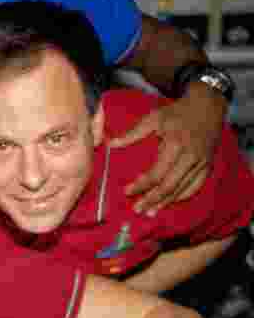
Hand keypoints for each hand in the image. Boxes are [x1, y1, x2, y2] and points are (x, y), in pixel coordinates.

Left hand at [114, 87, 224, 213]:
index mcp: (175, 145)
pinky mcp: (208, 165)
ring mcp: (201, 162)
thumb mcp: (154, 118)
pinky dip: (183, 196)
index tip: (126, 191)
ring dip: (166, 202)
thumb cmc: (177, 112)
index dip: (141, 185)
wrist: (207, 105)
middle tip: (137, 209)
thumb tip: (109, 143)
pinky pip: (196, 186)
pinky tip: (171, 202)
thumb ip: (132, 133)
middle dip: (152, 199)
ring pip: (182, 189)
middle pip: (169, 186)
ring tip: (151, 212)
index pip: (156, 173)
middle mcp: (190, 157)